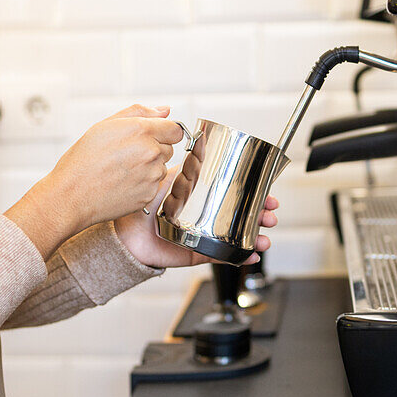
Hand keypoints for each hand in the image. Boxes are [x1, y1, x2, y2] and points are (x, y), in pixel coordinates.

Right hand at [4, 105, 183, 257]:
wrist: (72, 195)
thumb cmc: (83, 160)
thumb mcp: (105, 125)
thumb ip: (139, 113)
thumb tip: (165, 110)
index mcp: (141, 131)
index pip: (176, 129)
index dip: (164, 132)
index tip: (151, 137)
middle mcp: (151, 152)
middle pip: (169, 148)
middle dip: (154, 149)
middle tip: (127, 155)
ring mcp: (152, 175)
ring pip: (161, 167)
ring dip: (149, 167)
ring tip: (122, 170)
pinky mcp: (149, 194)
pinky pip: (154, 185)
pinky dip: (143, 184)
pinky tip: (123, 183)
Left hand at [114, 167, 279, 268]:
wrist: (126, 234)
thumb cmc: (142, 205)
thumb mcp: (166, 178)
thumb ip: (182, 163)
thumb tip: (197, 138)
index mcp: (201, 196)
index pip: (234, 193)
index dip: (254, 194)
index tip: (267, 192)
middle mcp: (206, 216)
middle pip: (242, 216)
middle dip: (261, 215)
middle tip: (270, 214)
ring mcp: (204, 236)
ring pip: (237, 238)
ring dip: (255, 237)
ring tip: (264, 237)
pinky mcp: (198, 254)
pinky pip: (222, 257)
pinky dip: (239, 258)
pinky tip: (251, 255)